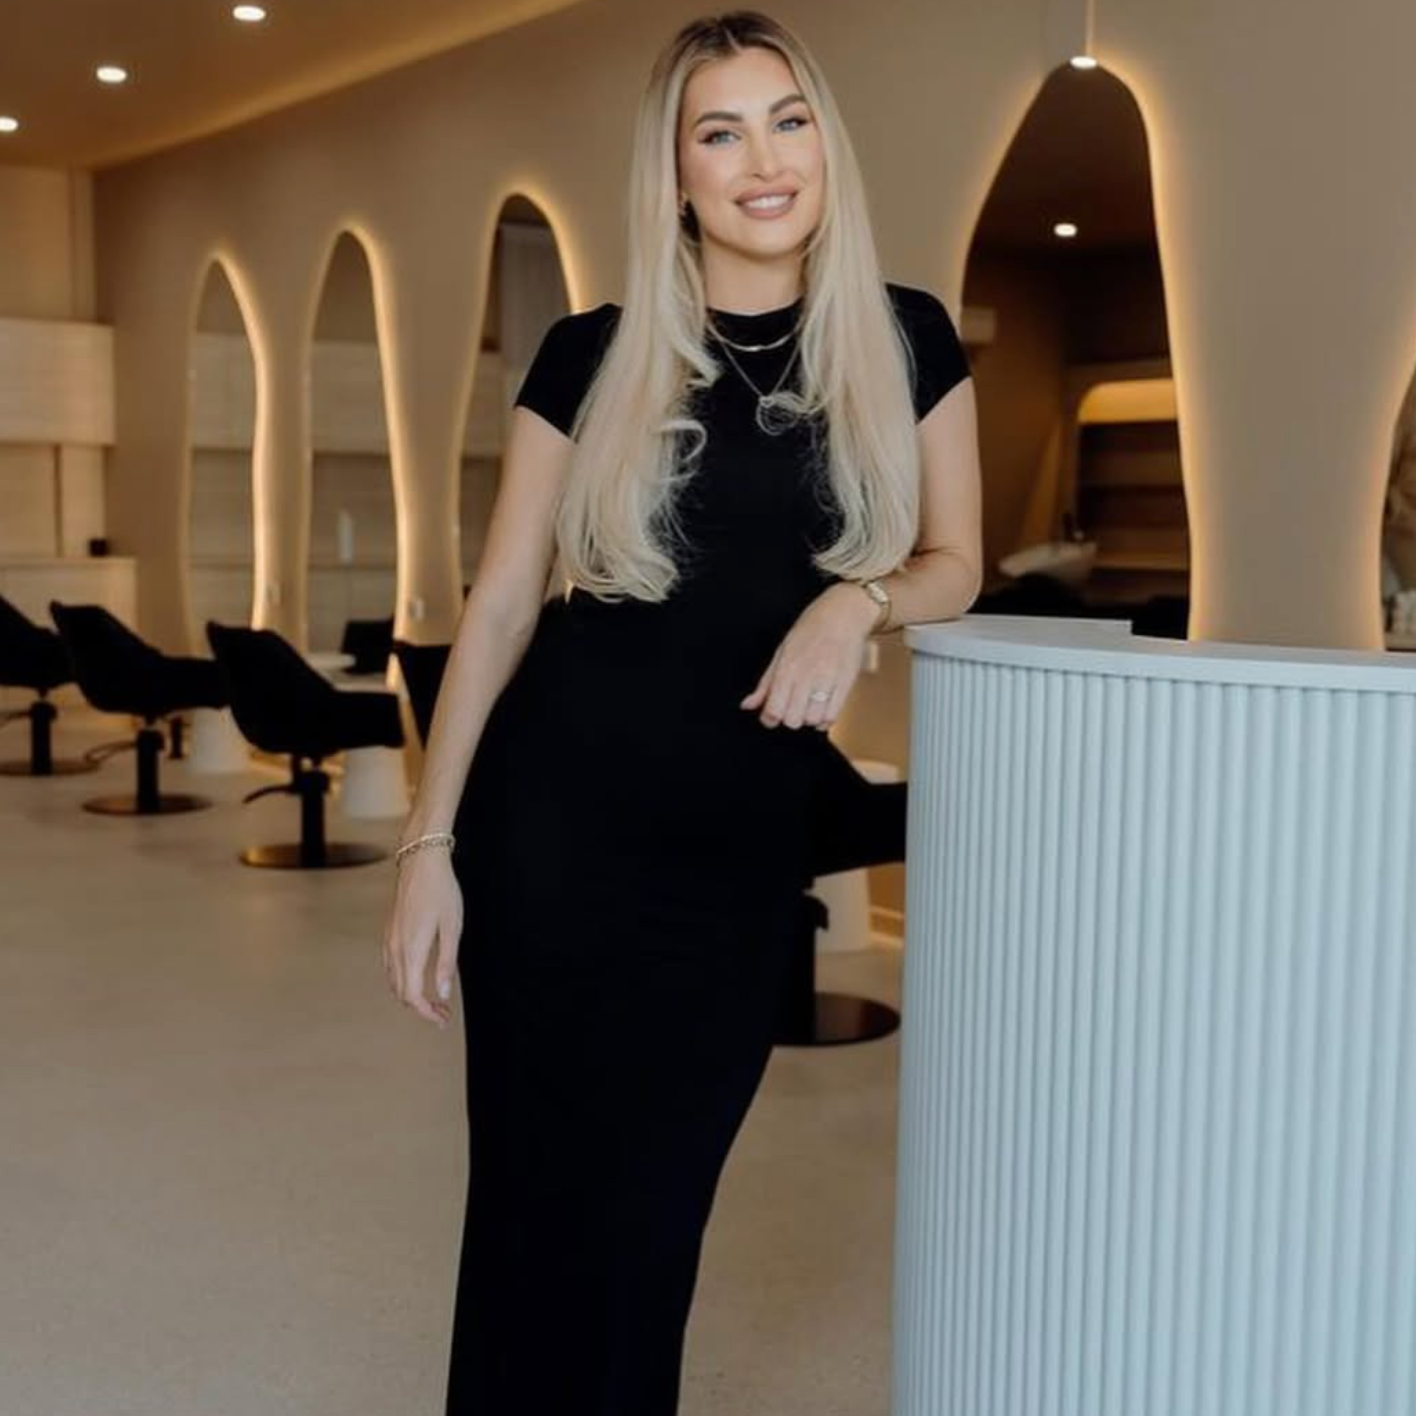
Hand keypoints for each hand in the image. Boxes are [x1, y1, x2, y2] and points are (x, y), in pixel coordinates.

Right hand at [382, 847, 461, 1028]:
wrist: (421, 862)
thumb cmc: (441, 891)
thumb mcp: (452, 928)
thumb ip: (447, 963)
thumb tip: (443, 994)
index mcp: (412, 950)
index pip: (413, 996)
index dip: (426, 1013)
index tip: (442, 1019)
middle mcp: (395, 948)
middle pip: (401, 993)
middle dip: (421, 1008)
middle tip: (443, 1013)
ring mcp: (389, 940)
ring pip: (393, 981)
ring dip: (411, 995)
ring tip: (435, 999)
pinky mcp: (389, 932)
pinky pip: (390, 967)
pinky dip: (402, 981)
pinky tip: (418, 978)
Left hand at [740, 582, 877, 730]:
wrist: (843, 614)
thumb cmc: (810, 630)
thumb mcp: (781, 652)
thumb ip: (765, 683)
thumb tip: (748, 705)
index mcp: (787, 668)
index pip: (773, 709)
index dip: (769, 718)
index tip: (771, 715)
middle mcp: (806, 676)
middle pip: (792, 720)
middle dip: (788, 718)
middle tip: (791, 708)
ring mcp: (827, 681)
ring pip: (812, 720)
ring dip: (807, 719)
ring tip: (808, 707)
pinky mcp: (846, 684)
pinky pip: (832, 716)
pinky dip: (824, 720)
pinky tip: (820, 711)